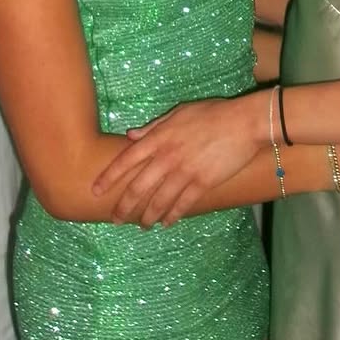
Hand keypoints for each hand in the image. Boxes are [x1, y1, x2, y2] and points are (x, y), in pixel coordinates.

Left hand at [92, 94, 264, 227]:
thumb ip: (154, 127)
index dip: (109, 177)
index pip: (127, 160)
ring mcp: (184, 172)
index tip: (96, 190)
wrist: (243, 123)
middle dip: (124, 206)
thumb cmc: (212, 113)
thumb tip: (131, 135)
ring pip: (158, 201)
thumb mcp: (180, 113)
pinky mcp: (202, 184)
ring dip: (147, 217)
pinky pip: (182, 205)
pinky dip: (172, 216)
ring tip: (142, 226)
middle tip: (115, 219)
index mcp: (160, 137)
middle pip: (139, 187)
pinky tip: (166, 223)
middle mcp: (167, 157)